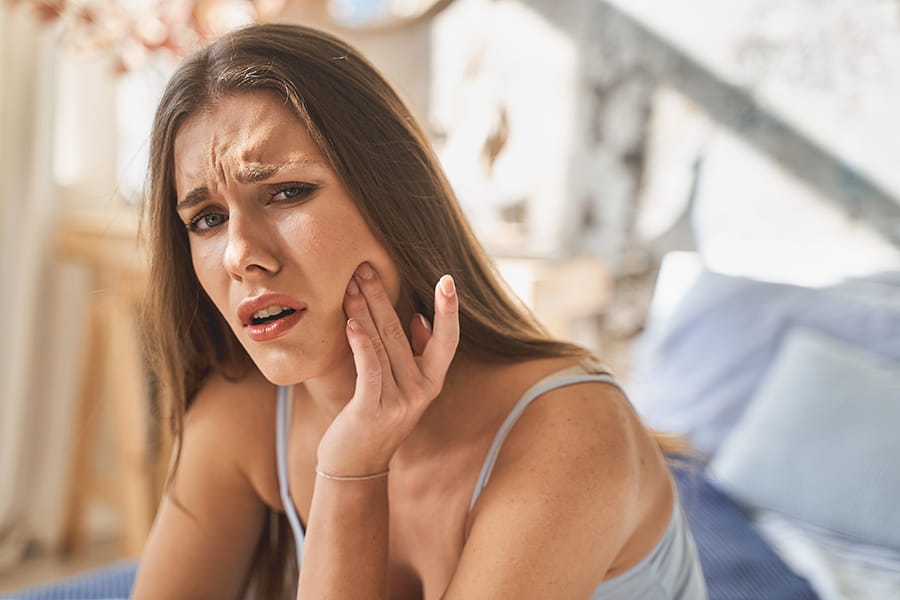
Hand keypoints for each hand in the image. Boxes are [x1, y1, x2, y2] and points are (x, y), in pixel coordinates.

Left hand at [315, 262, 459, 476]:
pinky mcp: (372, 411)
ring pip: (382, 345)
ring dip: (364, 311)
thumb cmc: (374, 417)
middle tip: (365, 266)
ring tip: (350, 285)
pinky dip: (360, 343)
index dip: (449, 310)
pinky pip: (369, 369)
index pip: (448, 339)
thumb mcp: (400, 385)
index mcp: (432, 380)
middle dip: (380, 296)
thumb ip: (412, 354)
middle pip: (401, 332)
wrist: (355, 465)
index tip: (447, 279)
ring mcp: (399, 403)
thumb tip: (419, 317)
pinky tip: (351, 323)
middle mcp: (421, 390)